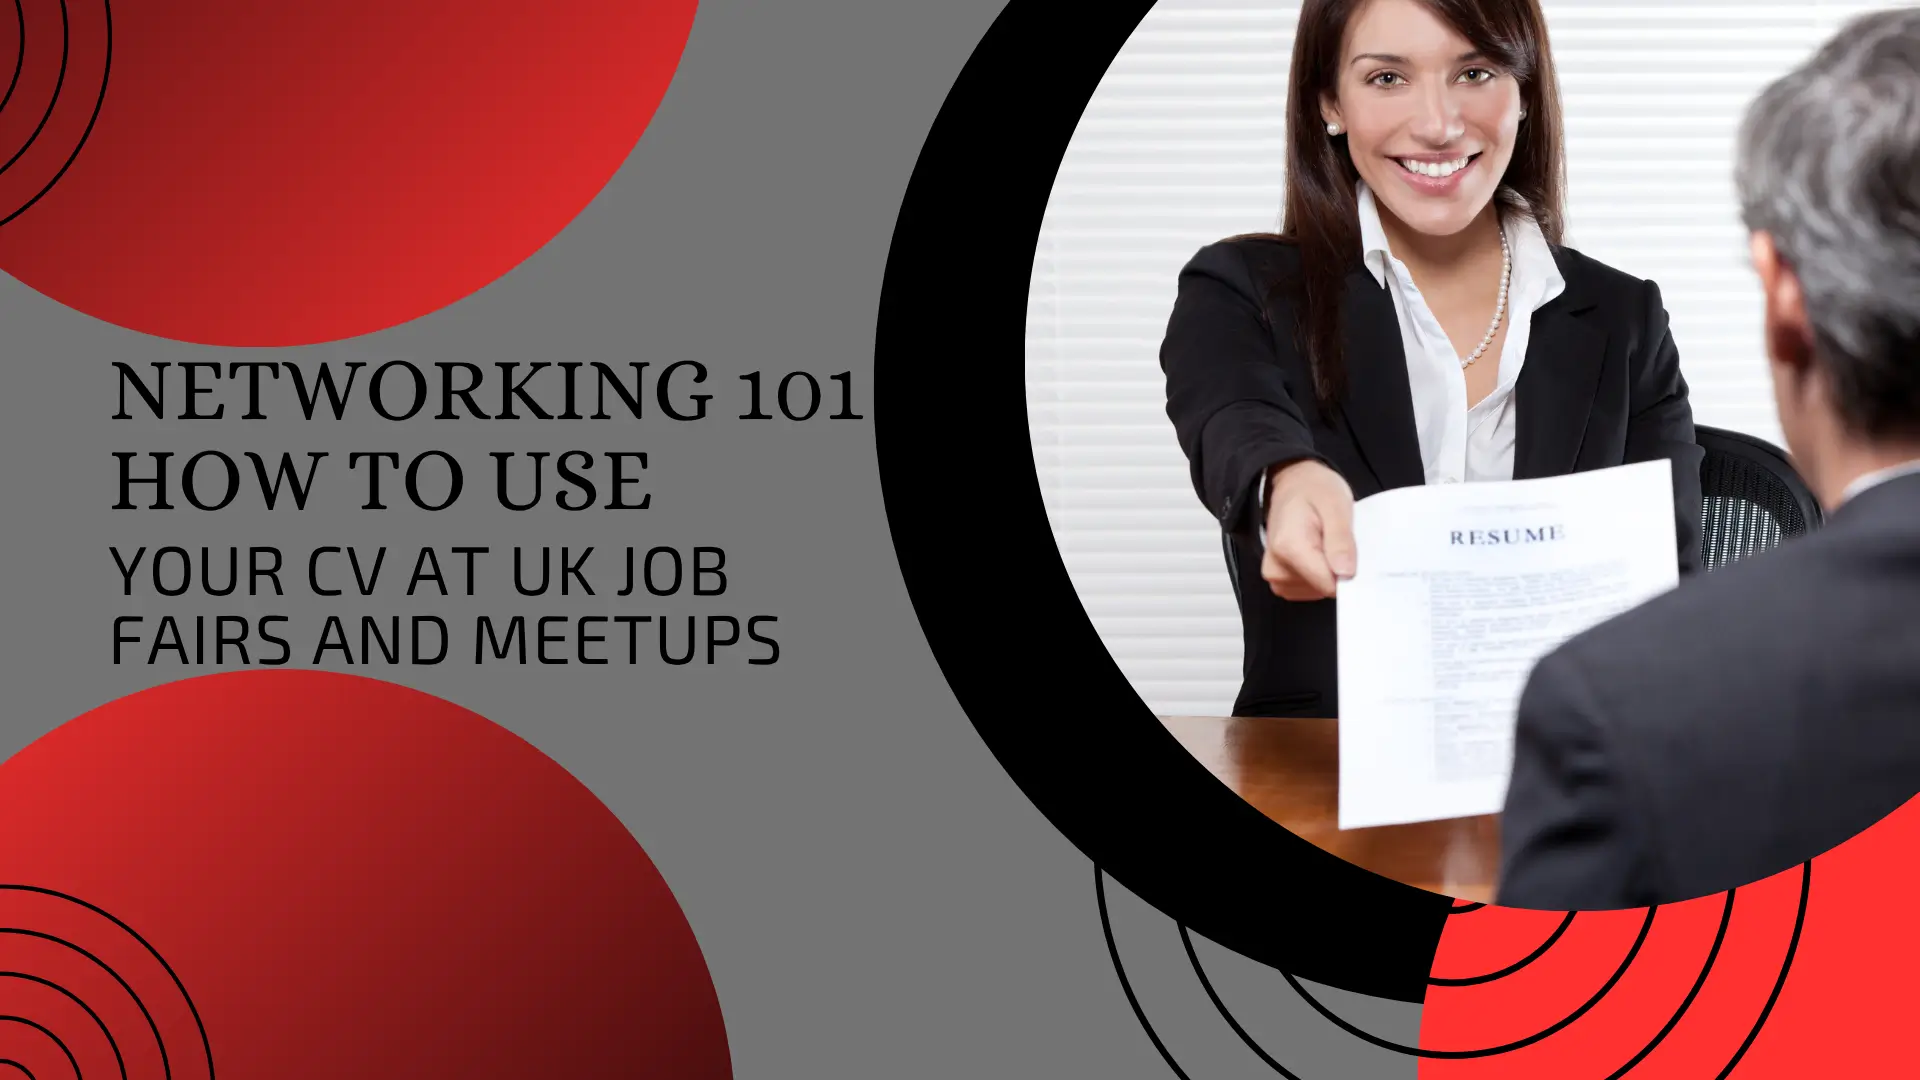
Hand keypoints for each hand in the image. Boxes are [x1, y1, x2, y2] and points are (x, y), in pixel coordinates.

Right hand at [1261, 459, 1356, 600]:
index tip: (1349, 551)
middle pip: (1323, 589)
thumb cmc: (1313, 490)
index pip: (1328, 584)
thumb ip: (1340, 539)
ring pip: (1318, 592)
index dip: (1347, 571)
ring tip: (1325, 542)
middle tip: (1335, 539)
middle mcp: (1276, 567)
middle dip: (1337, 568)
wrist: (1293, 484)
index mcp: (1288, 548)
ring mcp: (1275, 577)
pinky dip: (1319, 575)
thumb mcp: (1336, 504)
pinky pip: (1310, 591)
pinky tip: (1318, 552)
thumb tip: (1345, 573)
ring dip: (1329, 571)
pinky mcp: (1280, 581)